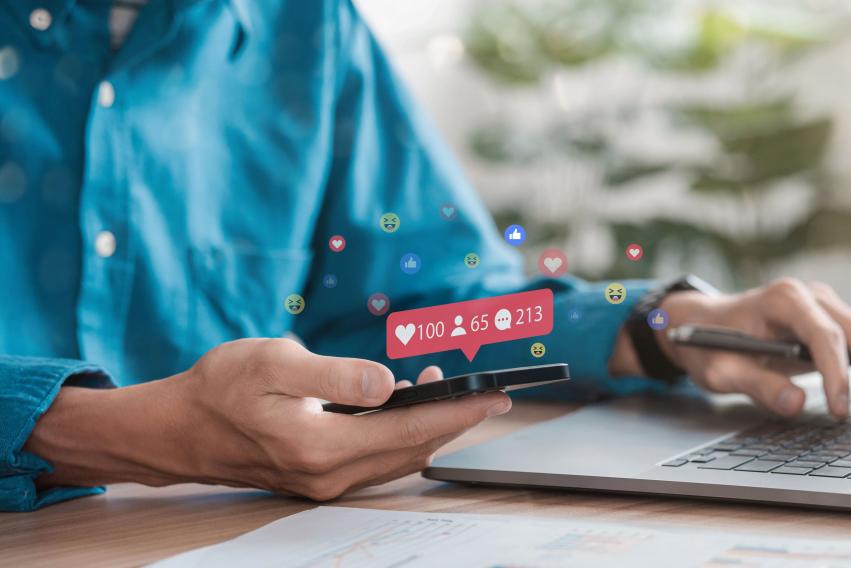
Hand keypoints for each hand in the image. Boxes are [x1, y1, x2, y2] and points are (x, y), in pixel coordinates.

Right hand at [27, 339, 510, 499]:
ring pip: (397, 459)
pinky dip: (401, 437)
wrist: (175, 428)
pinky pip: (377, 461)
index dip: (458, 411)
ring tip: (445, 391)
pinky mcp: (317, 477)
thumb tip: (391, 384)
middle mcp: (330, 475)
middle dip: (452, 420)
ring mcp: (323, 482)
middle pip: (412, 449)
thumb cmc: (219, 388)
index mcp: (323, 447)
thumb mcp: (274, 364)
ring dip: (428, 428)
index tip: (495, 396)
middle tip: (484, 392)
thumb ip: (335, 375)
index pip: (411, 430)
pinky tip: (404, 410)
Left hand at [655, 279, 850, 423]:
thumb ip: (756, 386)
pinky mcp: (835, 321)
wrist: (704, 325)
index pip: (825, 335)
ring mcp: (828, 306)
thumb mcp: (720, 371)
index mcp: (783, 299)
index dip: (838, 374)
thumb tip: (797, 404)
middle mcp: (813, 297)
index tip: (839, 411)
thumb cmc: (710, 345)